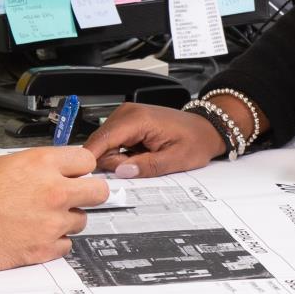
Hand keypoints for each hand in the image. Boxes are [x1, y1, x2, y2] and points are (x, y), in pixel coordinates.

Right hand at [0, 147, 109, 270]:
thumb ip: (22, 163)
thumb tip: (32, 167)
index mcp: (42, 164)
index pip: (86, 160)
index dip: (79, 167)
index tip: (75, 173)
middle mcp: (54, 192)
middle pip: (99, 191)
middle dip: (88, 193)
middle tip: (75, 196)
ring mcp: (52, 223)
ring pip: (82, 220)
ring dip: (67, 219)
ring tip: (43, 218)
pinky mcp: (45, 249)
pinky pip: (66, 245)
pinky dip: (55, 242)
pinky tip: (38, 236)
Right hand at [82, 103, 225, 177]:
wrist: (205, 129)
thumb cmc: (195, 140)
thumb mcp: (176, 160)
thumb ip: (148, 167)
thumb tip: (122, 172)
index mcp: (138, 119)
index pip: (101, 140)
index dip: (92, 161)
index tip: (89, 180)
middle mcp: (127, 113)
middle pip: (99, 145)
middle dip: (110, 164)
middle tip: (136, 171)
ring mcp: (125, 116)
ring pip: (102, 145)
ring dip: (115, 160)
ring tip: (141, 162)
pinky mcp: (125, 122)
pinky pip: (111, 143)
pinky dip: (119, 155)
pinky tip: (137, 157)